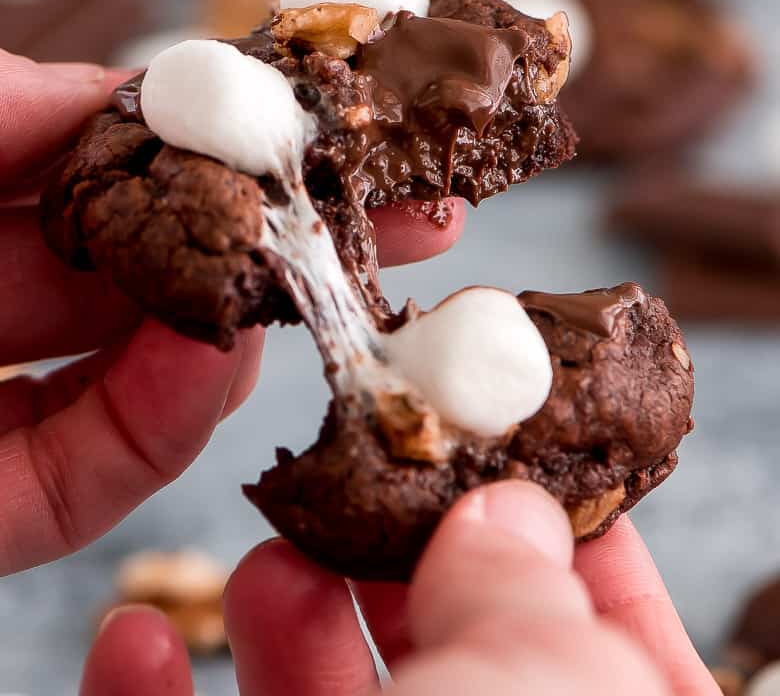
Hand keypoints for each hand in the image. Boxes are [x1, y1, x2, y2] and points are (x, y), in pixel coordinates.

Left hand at [0, 49, 463, 575]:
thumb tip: (130, 85)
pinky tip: (208, 366)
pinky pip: (80, 479)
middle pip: (167, 275)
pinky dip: (155, 428)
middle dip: (288, 243)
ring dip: (242, 340)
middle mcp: (0, 302)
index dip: (227, 147)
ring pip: (148, 381)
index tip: (322, 120)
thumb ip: (7, 108)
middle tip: (419, 214)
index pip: (125, 175)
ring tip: (324, 286)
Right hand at [81, 482, 719, 695]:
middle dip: (397, 578)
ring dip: (281, 636)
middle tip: (353, 499)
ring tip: (260, 561)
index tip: (499, 464)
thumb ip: (537, 604)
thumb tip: (511, 517)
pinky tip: (135, 648)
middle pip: (458, 685)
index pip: (618, 653)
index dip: (569, 550)